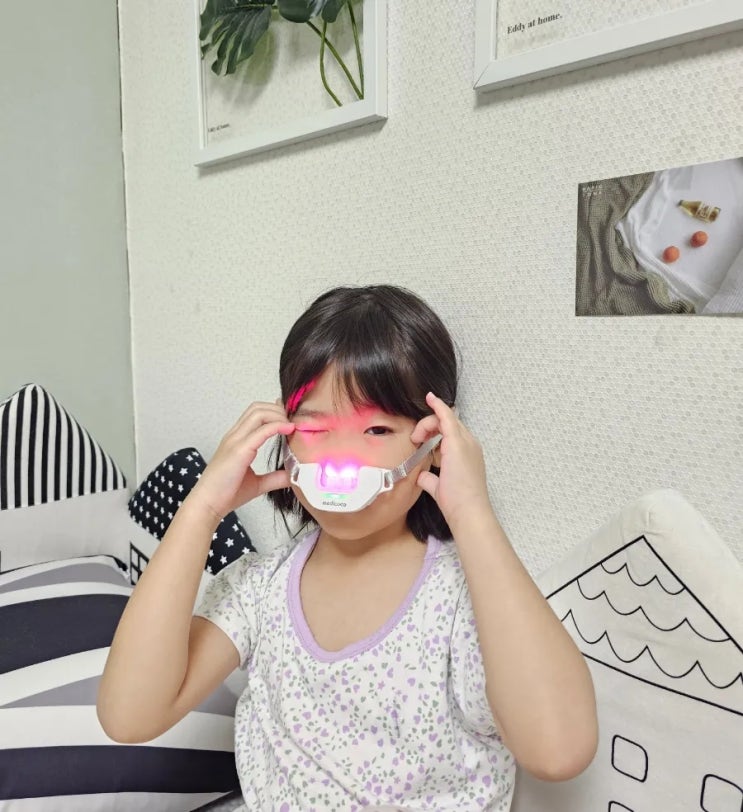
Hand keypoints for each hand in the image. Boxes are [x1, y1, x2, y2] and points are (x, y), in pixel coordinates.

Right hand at [187, 402, 294, 521]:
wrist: (208, 505)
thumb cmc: (226, 494)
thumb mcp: (257, 483)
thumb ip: (275, 477)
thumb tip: (293, 475)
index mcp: (237, 440)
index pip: (255, 414)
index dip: (273, 410)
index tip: (289, 417)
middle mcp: (234, 436)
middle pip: (257, 408)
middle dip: (278, 409)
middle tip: (293, 421)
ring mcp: (235, 441)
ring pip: (258, 413)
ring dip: (278, 414)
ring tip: (291, 426)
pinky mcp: (239, 450)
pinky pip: (261, 430)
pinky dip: (277, 426)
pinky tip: (289, 430)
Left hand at [410, 392, 491, 530]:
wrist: (468, 510)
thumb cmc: (457, 502)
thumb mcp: (440, 487)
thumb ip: (431, 479)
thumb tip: (421, 476)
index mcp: (468, 453)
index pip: (451, 432)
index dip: (437, 427)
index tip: (425, 428)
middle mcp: (470, 444)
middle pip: (448, 423)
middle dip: (429, 427)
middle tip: (416, 440)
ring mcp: (465, 442)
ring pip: (445, 420)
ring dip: (427, 424)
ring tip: (416, 438)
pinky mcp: (457, 442)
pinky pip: (447, 417)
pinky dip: (438, 406)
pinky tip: (430, 398)